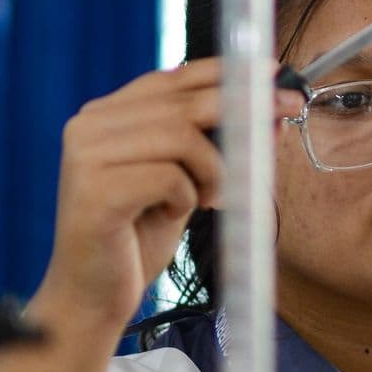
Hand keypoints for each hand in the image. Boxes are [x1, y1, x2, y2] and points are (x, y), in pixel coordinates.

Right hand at [34, 59, 301, 330]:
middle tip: (285, 113)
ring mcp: (86, 156)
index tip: (272, 74)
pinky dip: (187, 197)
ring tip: (212, 199)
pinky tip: (175, 214)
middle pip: (181, 103)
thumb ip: (214, 147)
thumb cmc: (136, 240)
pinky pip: (169, 176)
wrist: (93, 298)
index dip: (225, 73)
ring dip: (213, 170)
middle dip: (243, 108)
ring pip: (181, 137)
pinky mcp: (95, 191)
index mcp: (104, 116)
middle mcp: (88, 126)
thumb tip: (269, 114)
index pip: (171, 79)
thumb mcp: (184, 183)